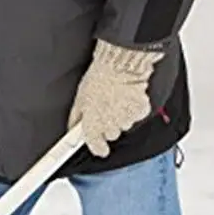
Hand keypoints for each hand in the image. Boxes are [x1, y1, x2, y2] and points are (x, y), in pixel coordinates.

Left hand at [68, 41, 163, 156]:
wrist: (119, 66)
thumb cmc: (98, 79)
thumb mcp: (79, 99)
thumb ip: (76, 117)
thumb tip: (73, 127)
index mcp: (94, 126)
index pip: (96, 147)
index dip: (98, 147)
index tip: (99, 147)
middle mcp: (111, 126)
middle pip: (111, 134)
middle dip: (108, 125)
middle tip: (105, 109)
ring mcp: (127, 120)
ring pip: (124, 124)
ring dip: (121, 116)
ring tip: (116, 98)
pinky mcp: (140, 111)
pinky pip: (137, 114)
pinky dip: (133, 108)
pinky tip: (127, 96)